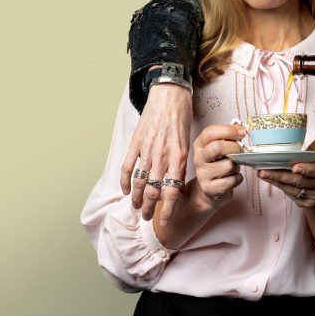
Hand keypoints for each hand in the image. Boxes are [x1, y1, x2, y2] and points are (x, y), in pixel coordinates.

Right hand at [120, 82, 191, 223]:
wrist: (170, 94)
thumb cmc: (182, 118)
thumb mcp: (189, 141)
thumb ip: (181, 163)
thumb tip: (178, 185)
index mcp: (180, 156)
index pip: (173, 189)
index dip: (169, 208)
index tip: (167, 221)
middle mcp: (163, 155)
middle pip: (153, 189)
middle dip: (150, 208)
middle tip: (148, 218)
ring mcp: (148, 149)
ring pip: (140, 181)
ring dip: (136, 198)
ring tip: (136, 208)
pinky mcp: (136, 142)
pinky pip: (128, 166)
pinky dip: (125, 180)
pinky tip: (125, 190)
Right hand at [191, 124, 244, 208]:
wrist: (208, 189)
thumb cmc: (218, 164)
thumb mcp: (219, 147)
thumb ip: (228, 137)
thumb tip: (240, 129)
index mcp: (200, 144)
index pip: (210, 132)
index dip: (229, 130)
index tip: (242, 133)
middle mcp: (198, 158)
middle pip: (217, 147)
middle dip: (235, 148)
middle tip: (241, 150)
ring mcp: (202, 174)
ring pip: (228, 165)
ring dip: (237, 166)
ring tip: (233, 167)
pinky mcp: (209, 188)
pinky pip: (232, 180)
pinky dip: (237, 178)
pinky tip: (232, 178)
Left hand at [258, 132, 314, 208]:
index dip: (307, 168)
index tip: (294, 167)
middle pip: (302, 180)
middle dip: (283, 175)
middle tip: (266, 170)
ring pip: (294, 189)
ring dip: (276, 180)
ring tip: (262, 173)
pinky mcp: (307, 203)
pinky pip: (290, 194)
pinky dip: (278, 185)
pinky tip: (268, 178)